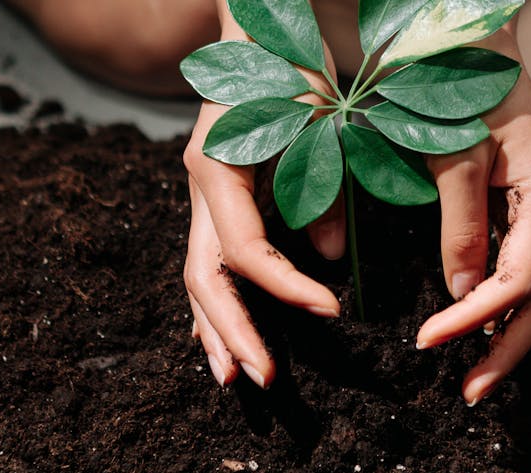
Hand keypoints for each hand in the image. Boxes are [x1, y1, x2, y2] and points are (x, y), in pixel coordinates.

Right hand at [182, 6, 344, 388]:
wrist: (258, 26)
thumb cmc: (291, 65)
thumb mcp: (318, 121)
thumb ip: (323, 186)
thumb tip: (331, 254)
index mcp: (218, 168)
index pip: (246, 251)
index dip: (286, 289)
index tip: (332, 311)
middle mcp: (200, 188)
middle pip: (206, 278)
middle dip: (234, 332)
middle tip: (265, 379)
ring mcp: (202, 196)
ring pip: (198, 278)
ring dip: (216, 330)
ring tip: (235, 379)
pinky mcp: (215, 201)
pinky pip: (209, 263)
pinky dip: (218, 304)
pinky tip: (226, 339)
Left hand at [417, 27, 530, 406]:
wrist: (473, 32)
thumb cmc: (461, 80)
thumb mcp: (456, 150)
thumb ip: (460, 221)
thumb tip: (460, 294)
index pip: (521, 279)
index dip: (476, 319)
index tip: (428, 342)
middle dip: (508, 349)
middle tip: (469, 393)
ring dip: (506, 334)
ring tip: (473, 373)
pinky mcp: (525, 204)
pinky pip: (523, 266)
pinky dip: (499, 304)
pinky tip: (474, 326)